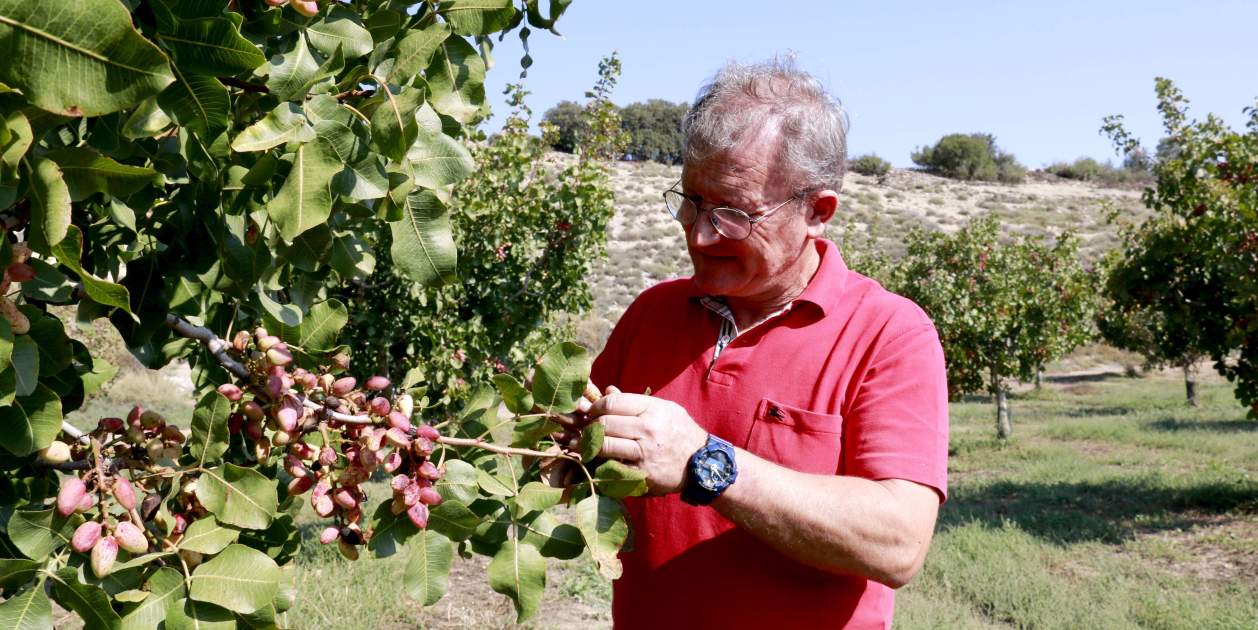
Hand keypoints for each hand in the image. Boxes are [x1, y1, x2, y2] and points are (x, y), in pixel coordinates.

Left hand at [587, 386, 708, 494]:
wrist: (703, 463)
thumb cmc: (680, 432)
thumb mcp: (664, 409)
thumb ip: (634, 402)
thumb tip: (607, 391)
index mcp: (652, 409)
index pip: (611, 403)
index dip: (596, 407)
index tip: (593, 412)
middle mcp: (648, 430)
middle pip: (604, 424)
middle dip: (590, 427)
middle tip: (587, 430)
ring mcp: (644, 453)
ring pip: (604, 446)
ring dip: (591, 445)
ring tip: (588, 444)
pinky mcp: (642, 474)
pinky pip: (611, 467)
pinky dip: (602, 464)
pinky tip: (600, 461)